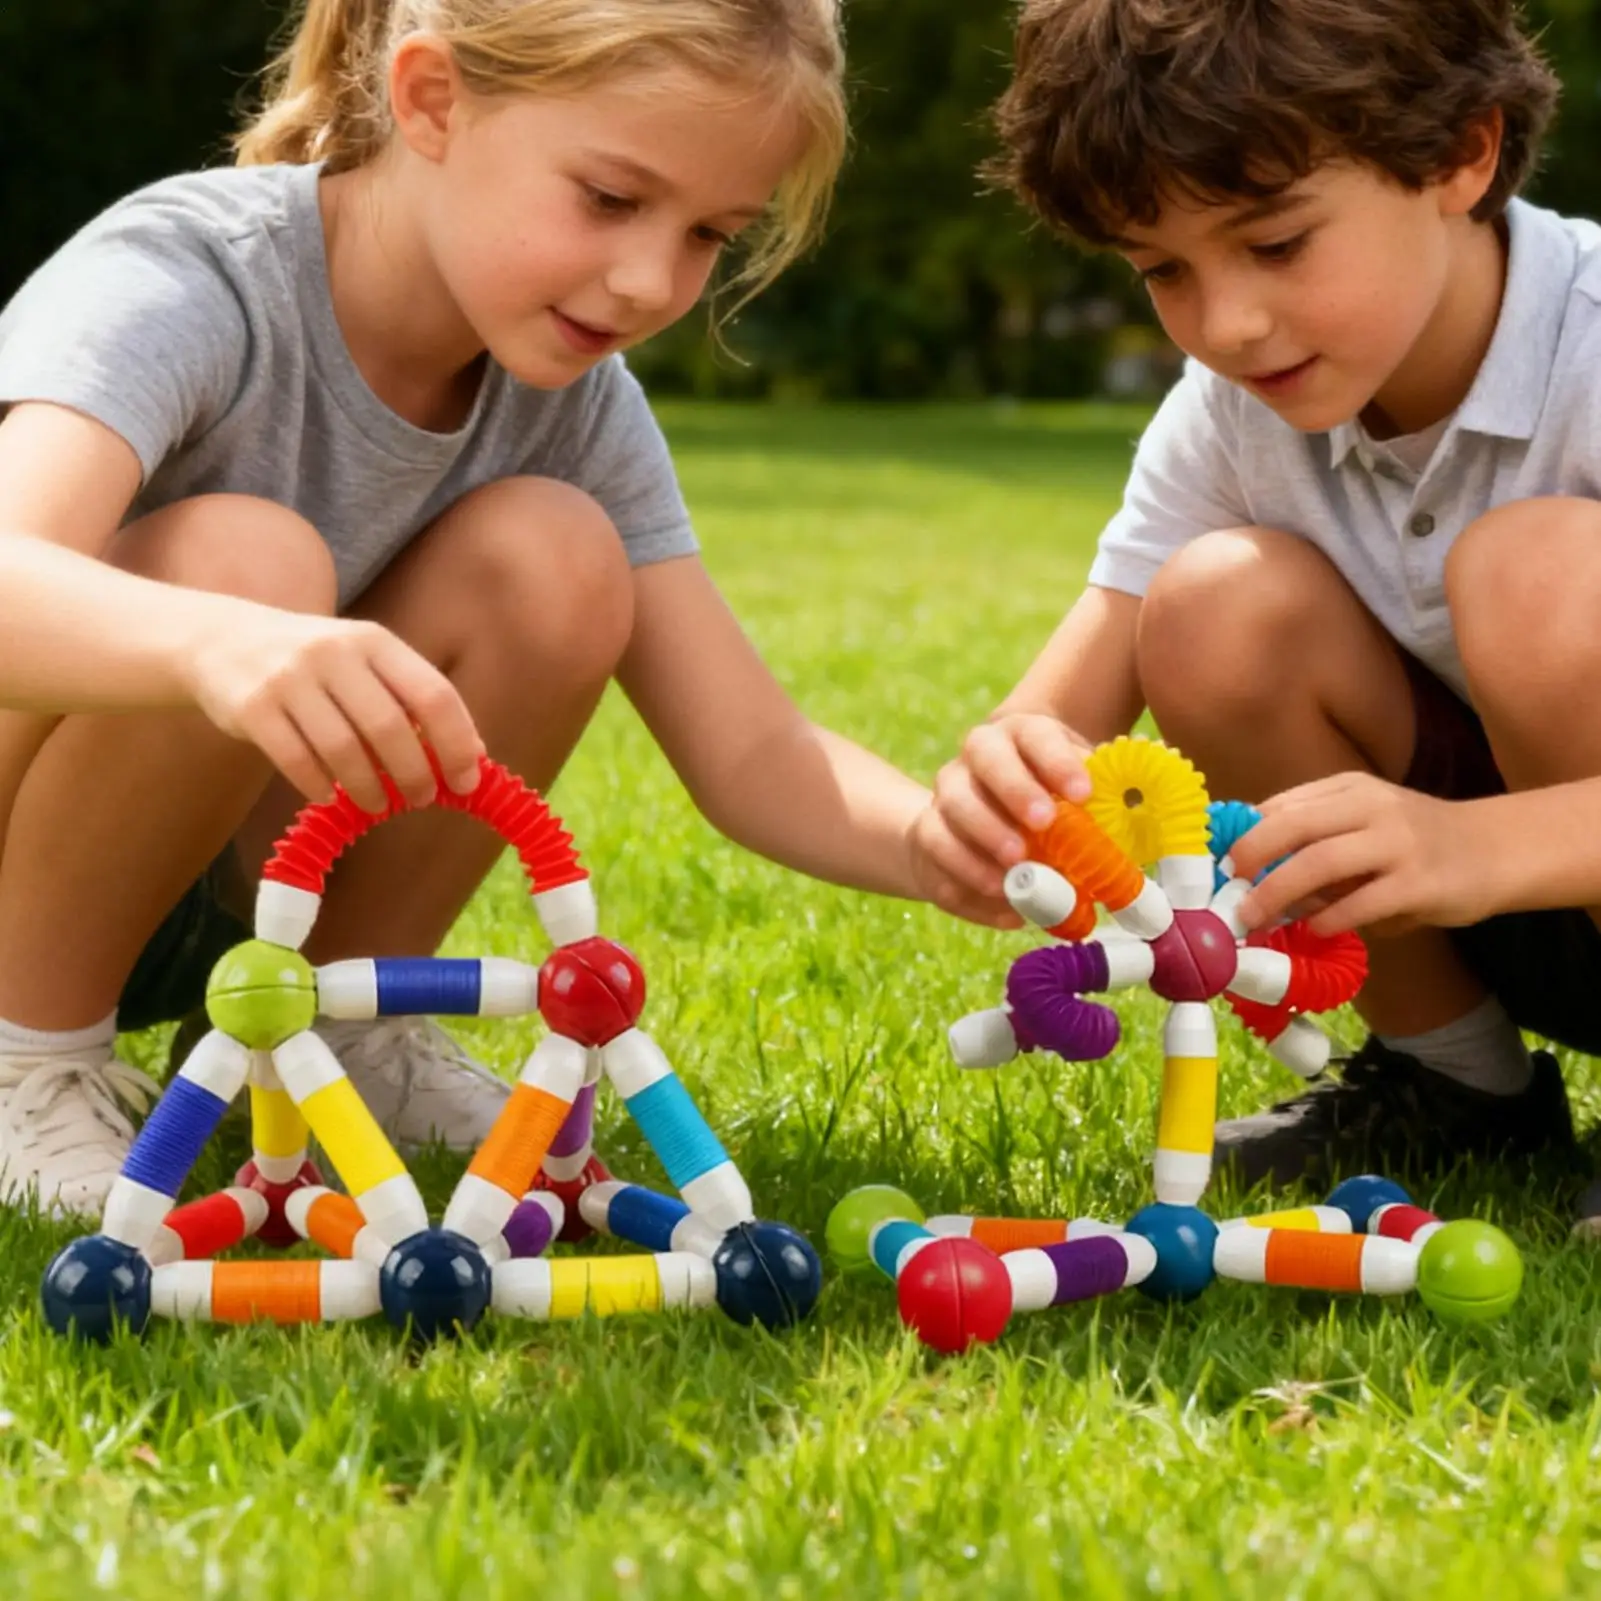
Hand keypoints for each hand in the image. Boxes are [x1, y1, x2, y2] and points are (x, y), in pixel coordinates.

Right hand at [184, 605, 484, 813]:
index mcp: (375, 641)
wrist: (220, 639)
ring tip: (378, 805)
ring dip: (369, 788)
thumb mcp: (364, 661)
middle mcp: (334, 653)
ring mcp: (289, 678)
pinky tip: (329, 795)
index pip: (433, 694)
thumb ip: (410, 697)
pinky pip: (297, 761)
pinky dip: (320, 786)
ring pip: (343, 750)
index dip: (456, 743)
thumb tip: (471, 752)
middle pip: (390, 727)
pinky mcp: (252, 707)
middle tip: (422, 798)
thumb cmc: (314, 662)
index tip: (467, 780)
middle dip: (413, 773)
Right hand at [911, 713, 1095, 925]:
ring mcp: (946, 792)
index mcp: (1020, 735)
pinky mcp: (926, 831)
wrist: (982, 815)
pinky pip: (936, 851)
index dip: (1057, 762)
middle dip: (1014, 789)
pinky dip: (967, 880)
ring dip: (984, 835)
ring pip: (951, 805)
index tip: (1082, 794)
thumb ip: (1098, 801)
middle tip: (1043, 822)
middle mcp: (977, 756)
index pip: (1036, 736)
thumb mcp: (1073, 792)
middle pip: (985, 758)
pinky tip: (1003, 906)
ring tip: (1016, 865)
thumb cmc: (1045, 802)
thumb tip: (1133, 816)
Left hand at [1232, 772, 1500, 936]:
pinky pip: (1361, 903)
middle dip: (1251, 858)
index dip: (1244, 835)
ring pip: (1320, 863)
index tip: (1217, 864)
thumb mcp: (1362, 821)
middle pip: (1293, 826)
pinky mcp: (1419, 883)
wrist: (1493, 850)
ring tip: (1255, 917)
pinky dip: (1328, 919)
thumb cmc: (1413, 840)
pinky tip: (1312, 930)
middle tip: (1228, 888)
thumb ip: (1314, 836)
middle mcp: (1371, 807)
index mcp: (1349, 788)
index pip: (1283, 806)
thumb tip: (1248, 867)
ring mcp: (1397, 844)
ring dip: (1278, 893)